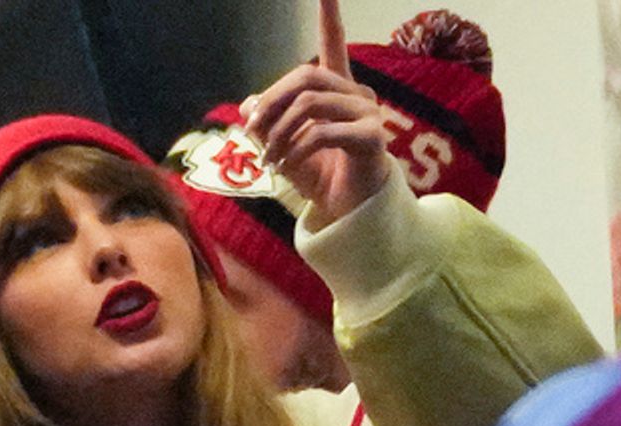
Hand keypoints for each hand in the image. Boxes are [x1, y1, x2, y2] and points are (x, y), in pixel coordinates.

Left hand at [241, 0, 392, 227]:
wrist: (349, 212)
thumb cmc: (321, 177)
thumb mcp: (283, 148)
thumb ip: (267, 124)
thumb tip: (248, 105)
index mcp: (337, 91)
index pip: (332, 46)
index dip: (330, 16)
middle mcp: (356, 95)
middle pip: (307, 75)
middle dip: (271, 99)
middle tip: (251, 129)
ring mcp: (368, 114)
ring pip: (311, 102)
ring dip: (279, 131)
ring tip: (268, 158)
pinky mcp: (372, 137)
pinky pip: (322, 131)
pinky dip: (295, 149)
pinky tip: (286, 166)